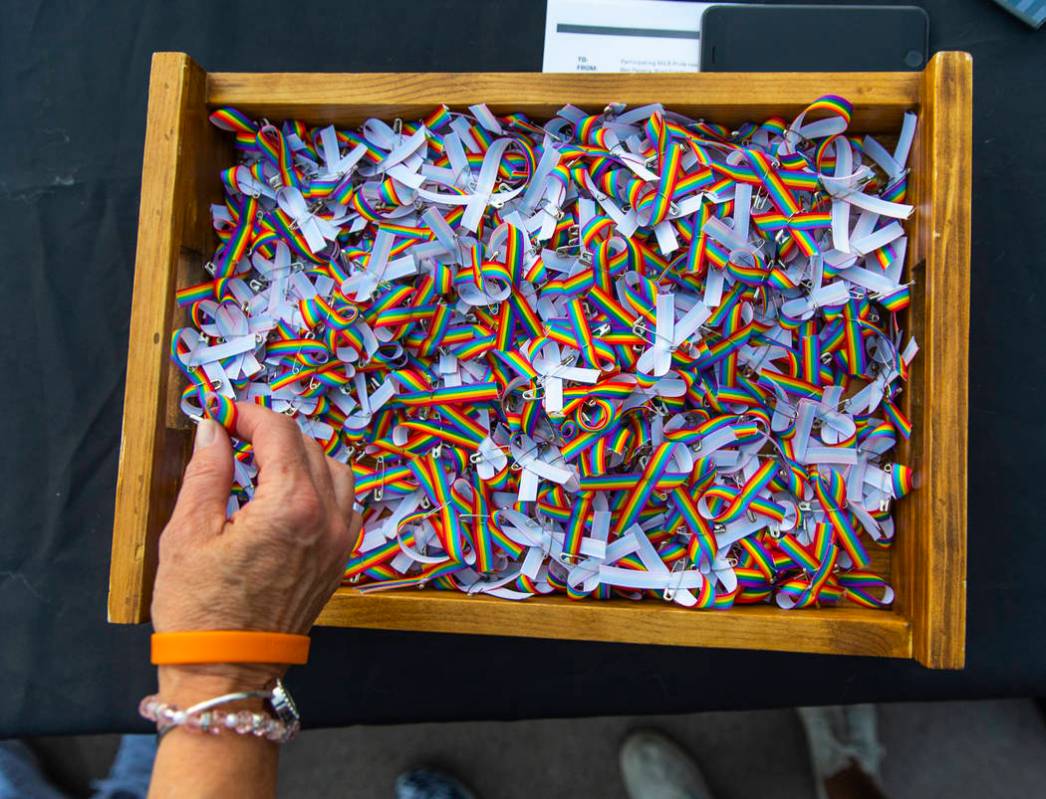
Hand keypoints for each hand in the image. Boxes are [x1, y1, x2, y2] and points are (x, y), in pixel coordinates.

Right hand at [151, 402, 359, 695]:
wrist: (228, 670)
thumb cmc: (201, 609)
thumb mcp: (187, 533)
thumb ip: (207, 472)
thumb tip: (215, 430)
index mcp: (291, 506)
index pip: (279, 432)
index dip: (249, 414)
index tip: (223, 414)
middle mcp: (327, 518)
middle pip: (309, 445)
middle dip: (272, 432)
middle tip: (235, 436)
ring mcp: (340, 540)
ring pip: (336, 470)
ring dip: (302, 456)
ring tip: (264, 465)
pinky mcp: (340, 558)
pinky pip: (346, 503)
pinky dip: (324, 487)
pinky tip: (292, 496)